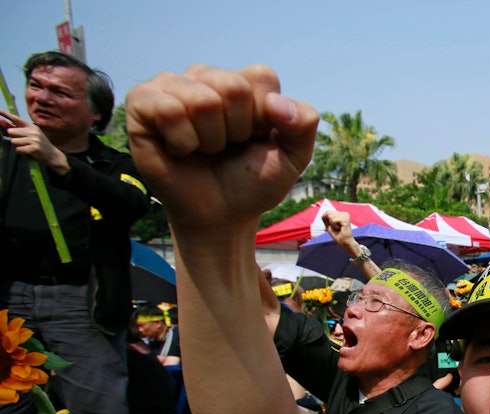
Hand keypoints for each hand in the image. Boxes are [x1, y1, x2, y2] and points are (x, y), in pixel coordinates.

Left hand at [0, 109, 68, 172]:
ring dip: (17, 145)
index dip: (6, 114)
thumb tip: (1, 121)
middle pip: (11, 131)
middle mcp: (33, 131)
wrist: (52, 155)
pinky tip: (28, 151)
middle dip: (14, 138)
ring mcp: (34, 139)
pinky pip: (18, 149)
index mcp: (31, 126)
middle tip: (23, 142)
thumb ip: (14, 128)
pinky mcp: (34, 148)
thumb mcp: (28, 135)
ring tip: (26, 147)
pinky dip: (21, 152)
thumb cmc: (38, 144)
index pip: (16, 119)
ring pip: (13, 141)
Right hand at [126, 65, 318, 233]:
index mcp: (244, 81)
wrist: (220, 216)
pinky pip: (167, 109)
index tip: (254, 140)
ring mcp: (172, 85)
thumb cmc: (252, 181)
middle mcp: (207, 76)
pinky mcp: (142, 102)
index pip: (261, 77)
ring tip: (203, 149)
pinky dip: (182, 141)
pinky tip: (180, 149)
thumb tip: (275, 103)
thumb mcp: (293, 157)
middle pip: (233, 88)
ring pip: (202, 100)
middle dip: (236, 131)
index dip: (263, 119)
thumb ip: (303, 123)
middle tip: (226, 148)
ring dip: (209, 140)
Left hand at [322, 210, 357, 251]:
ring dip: (332, 224)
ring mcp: (345, 215)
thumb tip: (324, 213)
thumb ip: (326, 218)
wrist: (344, 243)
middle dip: (330, 222)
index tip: (334, 226)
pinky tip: (340, 228)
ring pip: (330, 216)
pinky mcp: (345, 219)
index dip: (327, 220)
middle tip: (337, 228)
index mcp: (342, 214)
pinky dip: (334, 226)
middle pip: (328, 212)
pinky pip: (333, 220)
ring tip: (339, 228)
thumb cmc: (338, 236)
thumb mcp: (329, 225)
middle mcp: (344, 213)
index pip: (328, 212)